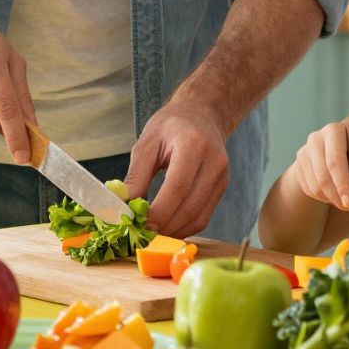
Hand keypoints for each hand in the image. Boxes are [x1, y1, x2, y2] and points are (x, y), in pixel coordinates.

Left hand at [126, 98, 230, 237]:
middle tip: (142, 234)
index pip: (178, 187)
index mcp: (193, 146)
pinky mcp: (222, 188)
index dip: (159, 212)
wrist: (201, 114)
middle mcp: (213, 162)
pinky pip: (204, 216)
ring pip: (199, 217)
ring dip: (174, 231)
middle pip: (189, 207)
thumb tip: (126, 208)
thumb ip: (136, 176)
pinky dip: (184, 227)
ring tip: (152, 233)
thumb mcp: (147, 143)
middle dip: (164, 226)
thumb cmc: (171, 126)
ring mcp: (221, 177)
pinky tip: (167, 227)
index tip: (140, 224)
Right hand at [289, 120, 348, 212]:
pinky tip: (344, 198)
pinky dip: (327, 198)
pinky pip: (313, 188)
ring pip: (316, 185)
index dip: (343, 184)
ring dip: (333, 199)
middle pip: (322, 176)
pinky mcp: (309, 165)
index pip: (334, 161)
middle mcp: (317, 139)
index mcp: (335, 130)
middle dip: (338, 196)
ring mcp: (310, 152)